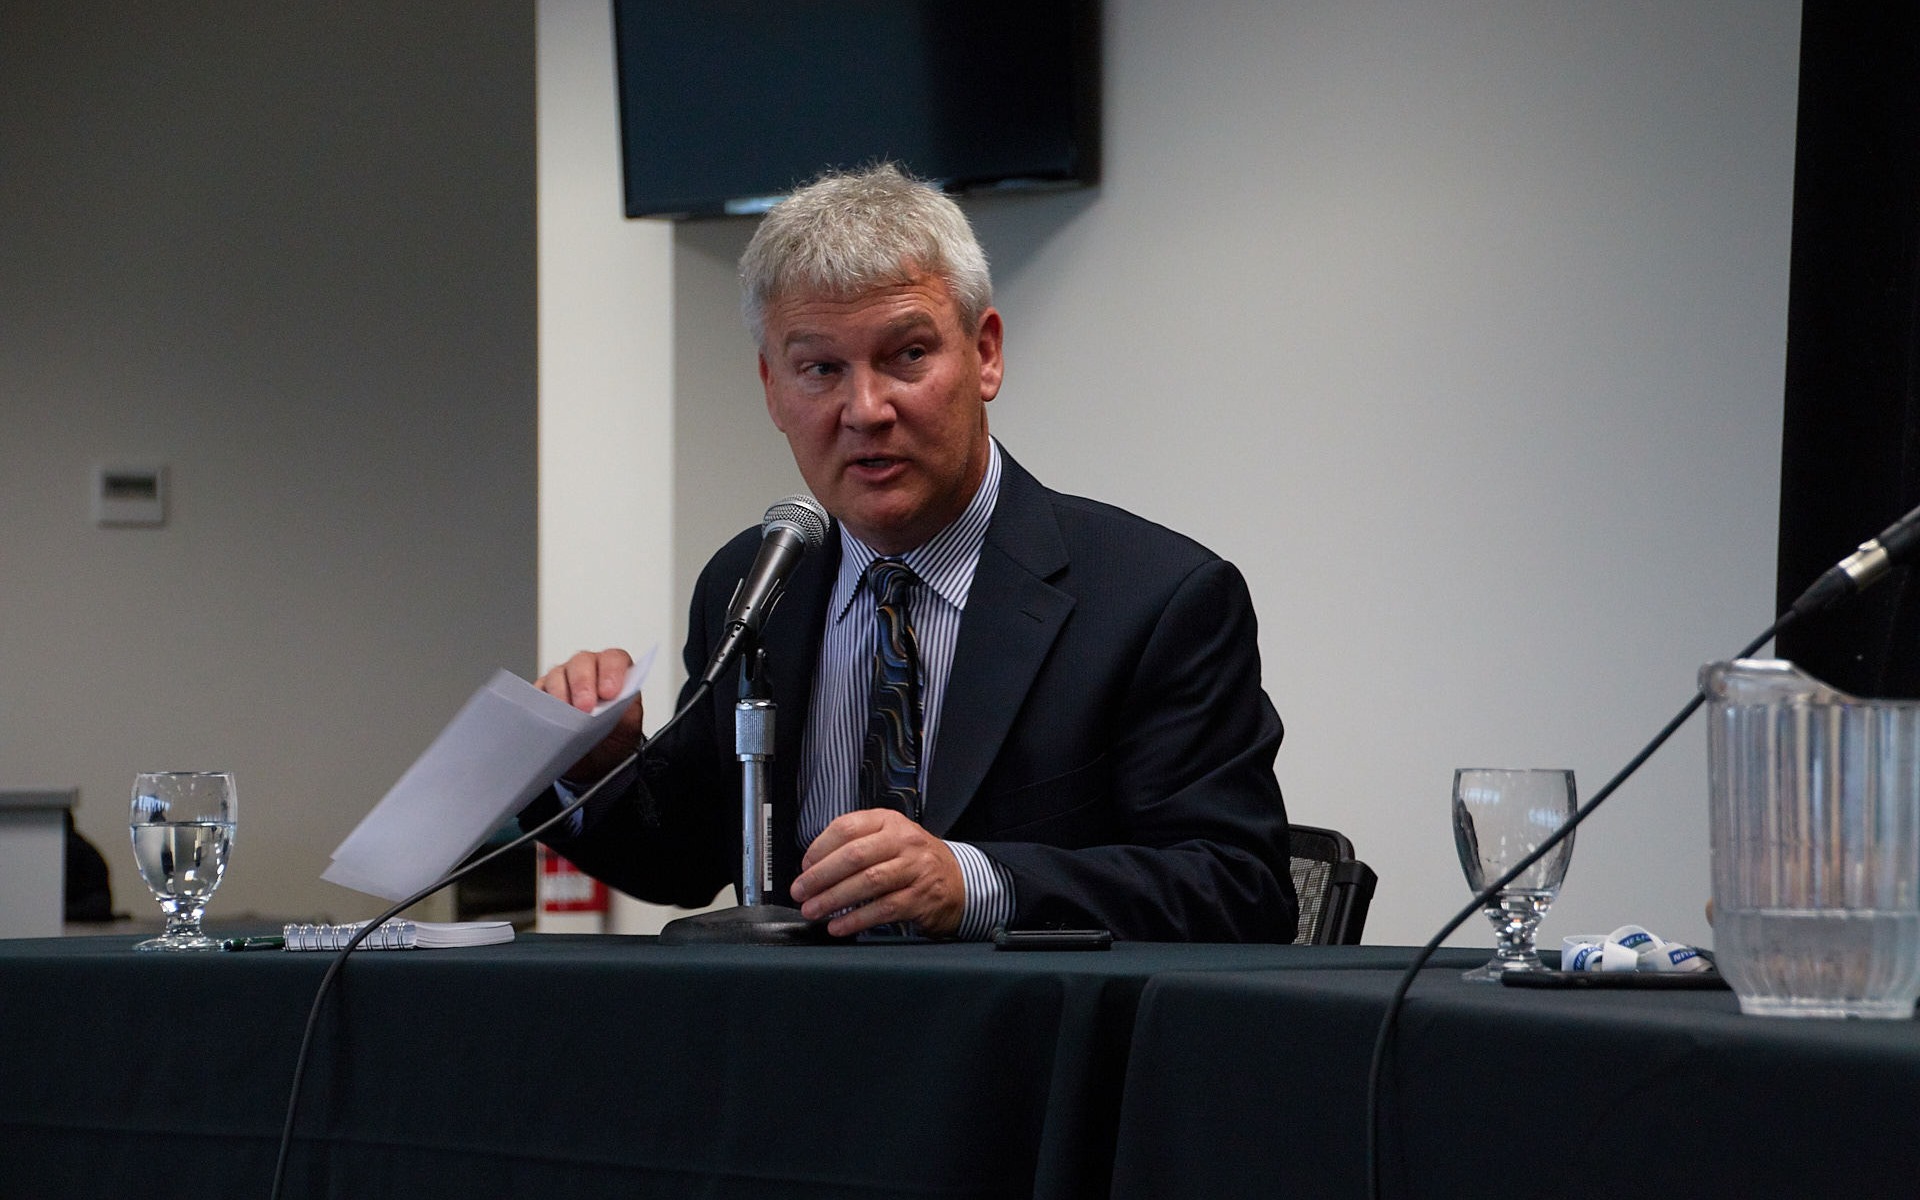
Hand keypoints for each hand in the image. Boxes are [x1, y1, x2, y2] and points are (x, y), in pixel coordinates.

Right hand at [536, 648, 643, 784]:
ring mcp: (564, 679)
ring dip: (561, 692)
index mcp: (615, 672)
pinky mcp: (545, 694)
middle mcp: (589, 670)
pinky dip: (543, 702)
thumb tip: (616, 704)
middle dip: (583, 683)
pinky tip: (550, 716)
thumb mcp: (628, 727)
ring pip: (558, 673)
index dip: (611, 672)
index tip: (609, 693)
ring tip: (567, 715)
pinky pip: (539, 691)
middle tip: (585, 707)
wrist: (596, 760)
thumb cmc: (614, 736)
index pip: (614, 659)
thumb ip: (626, 711)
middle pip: (582, 661)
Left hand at [790, 809, 964, 937]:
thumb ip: (857, 845)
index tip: (804, 867)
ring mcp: (915, 869)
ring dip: (834, 899)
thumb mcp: (890, 840)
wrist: (959, 881)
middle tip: (800, 892)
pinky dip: (856, 920)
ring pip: (868, 882)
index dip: (820, 848)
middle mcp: (904, 841)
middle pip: (854, 855)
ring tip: (814, 910)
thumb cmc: (915, 862)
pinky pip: (883, 909)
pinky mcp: (921, 898)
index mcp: (889, 822)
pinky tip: (839, 926)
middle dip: (820, 876)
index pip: (847, 827)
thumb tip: (813, 867)